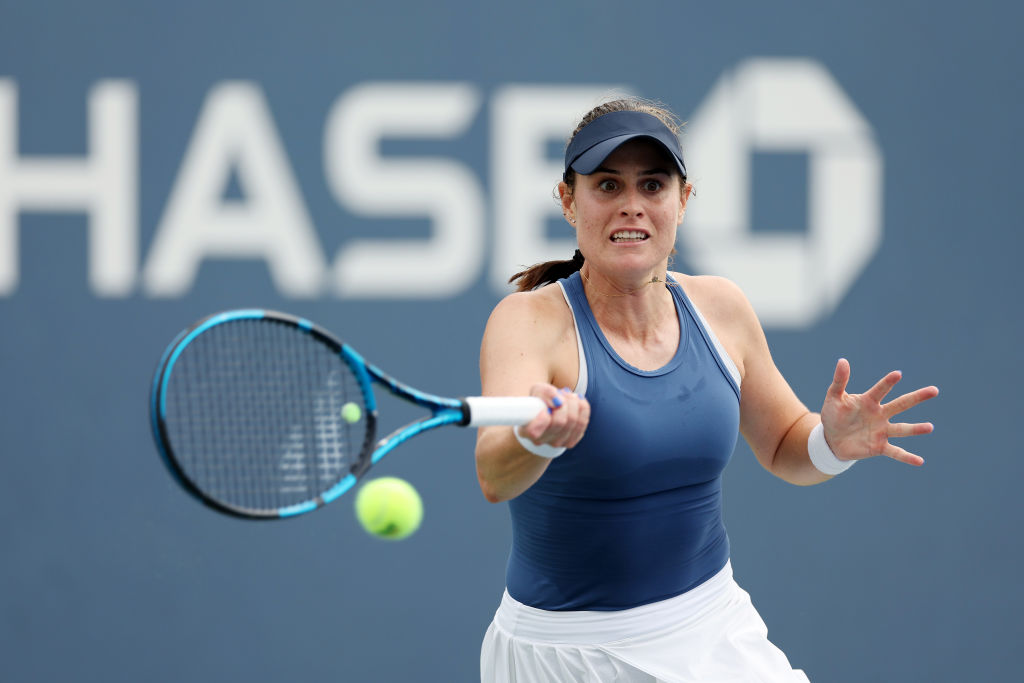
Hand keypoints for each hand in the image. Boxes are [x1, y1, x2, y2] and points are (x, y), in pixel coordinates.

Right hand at [518, 384, 589, 449]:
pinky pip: (583, 422)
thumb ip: (545, 392)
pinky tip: (576, 402)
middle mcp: (540, 440)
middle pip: (560, 422)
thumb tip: (558, 401)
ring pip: (574, 421)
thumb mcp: (538, 390)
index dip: (542, 419)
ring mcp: (556, 443)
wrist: (549, 409)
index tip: (546, 408)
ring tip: (567, 396)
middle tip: (561, 394)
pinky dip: (582, 408)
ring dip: (574, 403)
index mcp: (526, 430)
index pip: (534, 431)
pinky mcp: (570, 442)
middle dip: (564, 402)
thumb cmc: (540, 400)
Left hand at [821, 359, 938, 465]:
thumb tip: (842, 360)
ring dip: (915, 429)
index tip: (898, 374)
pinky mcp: (879, 447)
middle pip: (901, 404)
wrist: (831, 439)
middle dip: (917, 398)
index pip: (880, 390)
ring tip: (930, 427)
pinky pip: (895, 452)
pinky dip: (907, 457)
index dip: (887, 383)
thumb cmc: (834, 415)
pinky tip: (920, 461)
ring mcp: (881, 431)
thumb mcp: (833, 397)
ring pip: (901, 429)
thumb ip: (839, 380)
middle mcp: (880, 414)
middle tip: (934, 390)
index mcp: (869, 401)